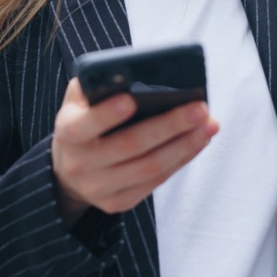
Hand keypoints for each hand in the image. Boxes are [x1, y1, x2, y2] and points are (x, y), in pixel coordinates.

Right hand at [51, 78, 218, 224]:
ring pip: (149, 168)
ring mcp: (98, 187)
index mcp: (68, 132)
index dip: (107, 114)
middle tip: (200, 108)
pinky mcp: (117, 202)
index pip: (85, 124)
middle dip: (169, 126)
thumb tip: (131, 74)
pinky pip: (155, 182)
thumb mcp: (79, 98)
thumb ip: (97, 83)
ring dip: (184, 146)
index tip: (131, 99)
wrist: (69, 166)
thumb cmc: (84, 119)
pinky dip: (180, 160)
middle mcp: (80, 163)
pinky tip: (198, 142)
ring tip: (209, 125)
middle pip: (130, 145)